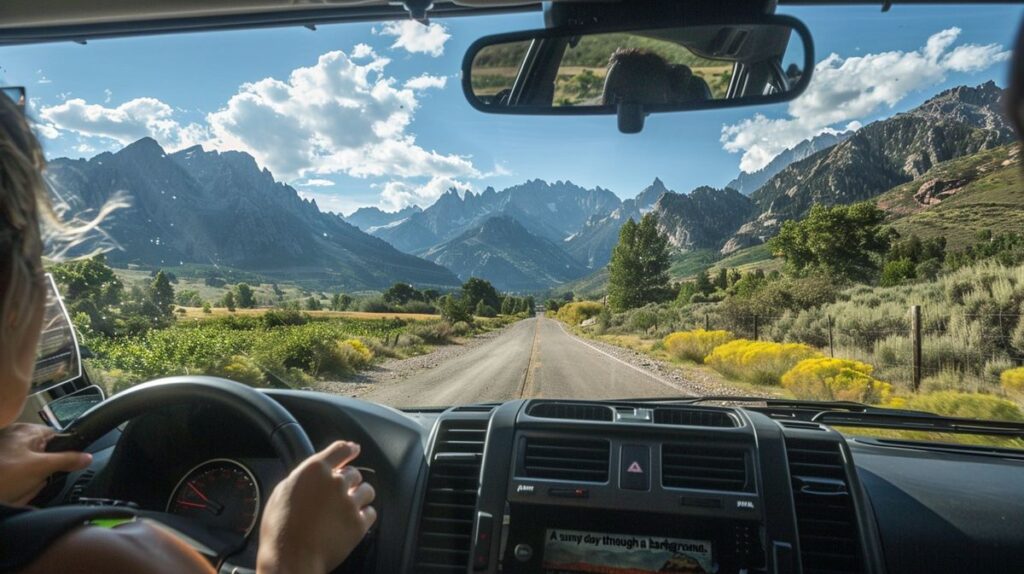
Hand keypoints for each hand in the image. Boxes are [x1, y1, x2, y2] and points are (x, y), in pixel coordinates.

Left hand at [0, 423, 91, 504]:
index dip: (61, 454)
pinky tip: (11, 490)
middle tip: (31, 480)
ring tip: (17, 488)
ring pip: (32, 468)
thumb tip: (88, 457)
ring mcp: (6, 452)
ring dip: (29, 482)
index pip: (58, 438)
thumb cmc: (4, 476)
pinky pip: (19, 477)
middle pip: (45, 455)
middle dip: (43, 472)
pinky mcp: (2, 464)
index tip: (56, 468)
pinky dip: (18, 485)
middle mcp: (16, 437)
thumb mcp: (40, 468)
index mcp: (27, 430)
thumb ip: (67, 460)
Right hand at [256, 441, 375, 573]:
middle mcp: (336, 482)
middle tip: (337, 494)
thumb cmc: (280, 529)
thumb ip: (302, 478)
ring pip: (366, 490)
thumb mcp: (282, 493)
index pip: (340, 450)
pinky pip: (370, 512)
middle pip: (354, 472)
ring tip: (347, 507)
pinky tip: (352, 521)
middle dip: (348, 481)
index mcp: (315, 470)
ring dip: (359, 496)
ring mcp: (350, 503)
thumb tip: (312, 475)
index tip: (353, 449)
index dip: (348, 449)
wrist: (290, 558)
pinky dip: (364, 516)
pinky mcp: (359, 523)